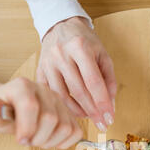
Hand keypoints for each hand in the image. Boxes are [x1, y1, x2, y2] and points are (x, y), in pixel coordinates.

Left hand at [0, 77, 82, 149]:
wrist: (14, 106)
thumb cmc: (4, 111)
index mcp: (23, 86)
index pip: (31, 106)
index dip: (27, 128)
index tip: (21, 141)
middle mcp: (45, 89)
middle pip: (50, 119)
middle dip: (38, 138)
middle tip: (28, 141)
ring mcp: (59, 100)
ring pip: (65, 127)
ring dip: (51, 142)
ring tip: (38, 140)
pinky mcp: (69, 112)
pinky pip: (76, 131)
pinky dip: (65, 142)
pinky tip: (51, 140)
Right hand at [36, 16, 116, 131]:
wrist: (60, 25)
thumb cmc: (84, 41)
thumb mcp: (102, 54)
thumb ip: (109, 78)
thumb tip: (110, 104)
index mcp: (80, 47)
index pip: (93, 81)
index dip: (102, 102)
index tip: (109, 117)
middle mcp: (61, 54)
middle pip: (78, 90)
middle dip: (92, 111)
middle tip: (102, 124)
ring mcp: (48, 63)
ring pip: (62, 95)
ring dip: (78, 111)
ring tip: (89, 117)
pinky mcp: (39, 71)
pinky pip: (51, 94)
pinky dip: (64, 106)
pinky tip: (74, 111)